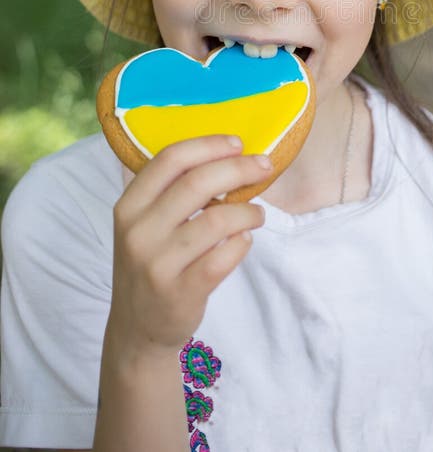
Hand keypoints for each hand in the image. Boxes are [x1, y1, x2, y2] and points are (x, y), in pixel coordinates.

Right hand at [107, 135, 268, 354]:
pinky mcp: (180, 292)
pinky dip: (242, 243)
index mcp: (129, 206)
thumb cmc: (152, 262)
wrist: (137, 329)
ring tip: (257, 213)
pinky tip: (244, 239)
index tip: (237, 143)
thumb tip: (229, 155)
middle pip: (198, 183)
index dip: (209, 145)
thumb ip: (173, 191)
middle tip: (263, 166)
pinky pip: (224, 257)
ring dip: (248, 211)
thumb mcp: (145, 223)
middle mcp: (138, 232)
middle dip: (239, 168)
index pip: (170, 159)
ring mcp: (158, 264)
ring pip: (217, 220)